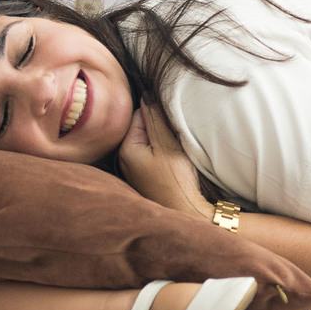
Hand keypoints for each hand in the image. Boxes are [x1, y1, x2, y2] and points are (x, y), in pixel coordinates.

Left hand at [118, 103, 210, 219]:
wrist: (186, 215)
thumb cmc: (176, 182)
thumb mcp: (168, 145)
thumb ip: (156, 119)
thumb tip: (146, 95)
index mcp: (126, 148)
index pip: (139, 115)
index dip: (158, 115)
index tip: (171, 124)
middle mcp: (124, 159)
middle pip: (142, 128)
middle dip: (159, 128)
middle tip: (174, 139)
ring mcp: (134, 170)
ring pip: (149, 142)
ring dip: (162, 141)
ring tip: (175, 152)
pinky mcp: (145, 178)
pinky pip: (151, 156)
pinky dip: (162, 154)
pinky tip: (172, 164)